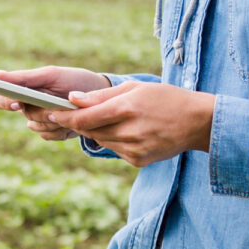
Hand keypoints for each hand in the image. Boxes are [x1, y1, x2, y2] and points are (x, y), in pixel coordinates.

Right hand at [0, 67, 111, 140]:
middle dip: (43, 111)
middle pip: (25, 114)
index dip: (6, 102)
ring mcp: (39, 120)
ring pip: (37, 127)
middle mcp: (27, 106)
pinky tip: (72, 121)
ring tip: (70, 109)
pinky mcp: (50, 133)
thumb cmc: (74, 81)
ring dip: (55, 120)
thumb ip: (24, 78)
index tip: (18, 102)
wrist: (100, 97)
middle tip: (59, 106)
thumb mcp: (50, 75)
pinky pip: (48, 136)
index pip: (1, 99)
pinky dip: (61, 129)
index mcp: (23, 90)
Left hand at [48, 82, 214, 166]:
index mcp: (126, 109)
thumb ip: (101, 95)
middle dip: (77, 122)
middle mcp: (128, 131)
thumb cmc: (165, 98)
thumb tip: (72, 99)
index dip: (63, 116)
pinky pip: (114, 149)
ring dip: (96, 131)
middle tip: (68, 113)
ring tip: (107, 119)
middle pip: (88, 130)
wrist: (198, 122)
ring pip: (99, 141)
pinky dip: (112, 140)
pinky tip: (126, 131)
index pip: (83, 118)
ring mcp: (133, 149)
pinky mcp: (137, 160)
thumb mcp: (134, 88)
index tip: (49, 112)